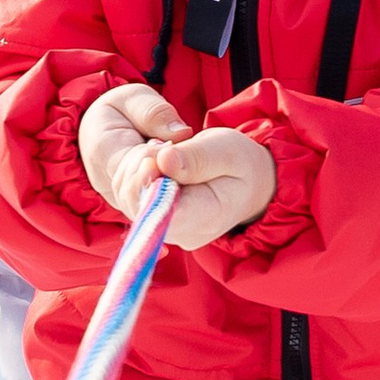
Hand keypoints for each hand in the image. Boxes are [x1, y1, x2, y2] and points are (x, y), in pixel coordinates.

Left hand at [77, 83, 277, 248]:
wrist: (248, 183)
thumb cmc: (240, 164)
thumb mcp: (226, 150)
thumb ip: (196, 157)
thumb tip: (163, 160)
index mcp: (206, 218)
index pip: (162, 214)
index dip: (146, 184)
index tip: (152, 156)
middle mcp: (184, 233)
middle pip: (139, 207)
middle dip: (139, 169)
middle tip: (160, 146)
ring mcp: (169, 232)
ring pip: (130, 201)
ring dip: (136, 170)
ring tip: (163, 152)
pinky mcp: (159, 224)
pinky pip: (133, 200)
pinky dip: (138, 177)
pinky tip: (157, 164)